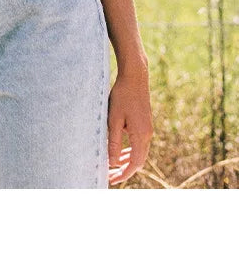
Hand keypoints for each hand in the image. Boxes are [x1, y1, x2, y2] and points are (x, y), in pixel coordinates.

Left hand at [107, 67, 153, 185]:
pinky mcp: (145, 123)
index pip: (134, 163)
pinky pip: (138, 143)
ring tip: (114, 167)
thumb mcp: (113, 119)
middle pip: (138, 160)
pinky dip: (130, 150)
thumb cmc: (122, 96)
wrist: (135, 77)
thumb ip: (113, 142)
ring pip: (139, 152)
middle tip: (110, 176)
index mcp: (141, 135)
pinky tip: (120, 151)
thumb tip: (112, 162)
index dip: (123, 174)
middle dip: (124, 170)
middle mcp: (147, 134)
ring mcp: (148, 129)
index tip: (112, 180)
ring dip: (127, 161)